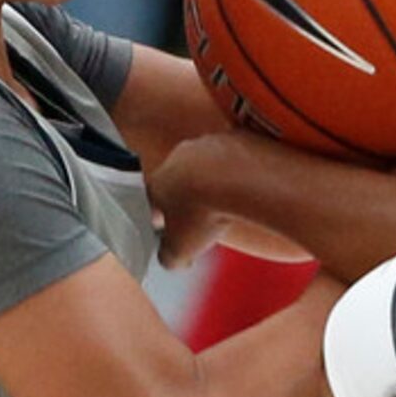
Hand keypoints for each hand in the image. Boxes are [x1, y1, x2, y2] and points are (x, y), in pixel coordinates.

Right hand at [145, 133, 236, 269]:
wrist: (241, 180)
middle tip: (200, 218)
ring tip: (225, 203)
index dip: (158, 217)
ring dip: (210, 182)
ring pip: (204, 166)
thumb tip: (169, 260)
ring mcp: (205, 144)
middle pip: (177, 181)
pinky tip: (244, 187)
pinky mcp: (232, 137)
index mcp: (158, 183)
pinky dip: (236, 171)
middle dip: (186, 198)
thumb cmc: (206, 214)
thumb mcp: (180, 249)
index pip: (150, 201)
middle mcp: (176, 158)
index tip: (168, 228)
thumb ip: (168, 258)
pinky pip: (231, 157)